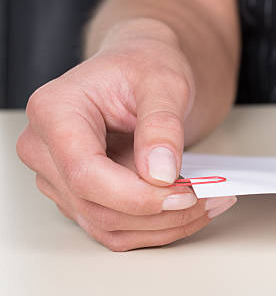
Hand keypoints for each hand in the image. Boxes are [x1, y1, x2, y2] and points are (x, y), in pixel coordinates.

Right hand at [16, 20, 235, 250]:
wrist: (141, 72)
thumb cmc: (144, 66)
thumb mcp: (164, 82)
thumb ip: (162, 124)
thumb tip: (161, 173)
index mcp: (54, 112)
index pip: (85, 174)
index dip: (137, 196)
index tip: (185, 194)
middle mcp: (45, 150)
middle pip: (96, 208)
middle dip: (159, 214)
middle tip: (210, 198)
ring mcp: (60, 178)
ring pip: (108, 227)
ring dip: (164, 226)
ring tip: (209, 203)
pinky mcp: (82, 196)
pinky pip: (117, 229)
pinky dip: (158, 227)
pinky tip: (191, 210)